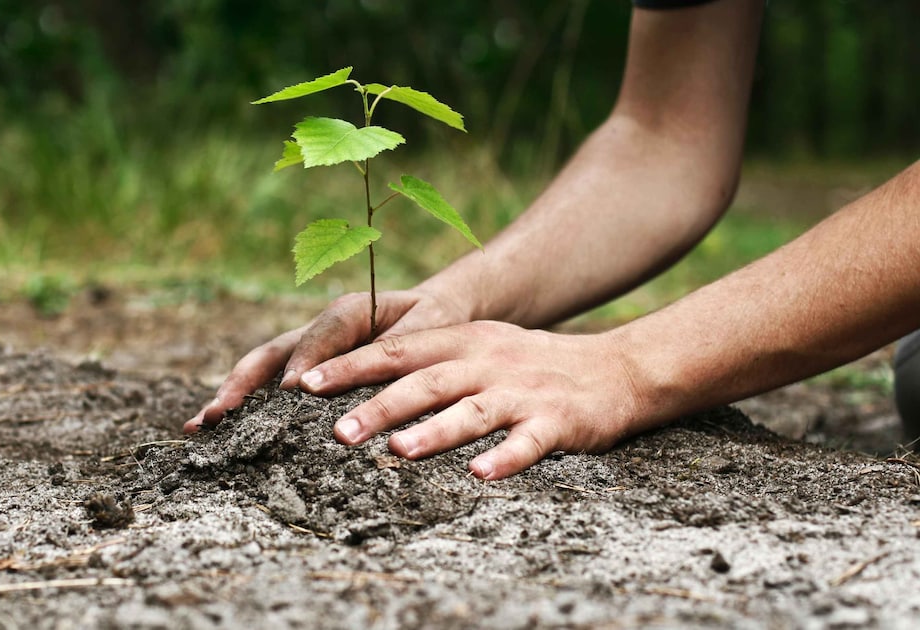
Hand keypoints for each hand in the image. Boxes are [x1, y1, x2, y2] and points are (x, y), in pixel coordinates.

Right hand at [184, 289, 469, 432]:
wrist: (435, 313)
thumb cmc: (435, 321)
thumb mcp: (429, 327)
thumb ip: (400, 345)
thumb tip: (369, 373)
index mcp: (349, 311)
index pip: (320, 336)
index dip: (304, 362)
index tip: (290, 392)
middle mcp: (318, 329)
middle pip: (271, 354)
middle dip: (242, 384)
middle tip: (217, 414)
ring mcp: (306, 350)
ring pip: (261, 370)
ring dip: (231, 396)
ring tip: (199, 426)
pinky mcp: (305, 369)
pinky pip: (269, 385)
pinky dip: (243, 406)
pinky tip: (216, 430)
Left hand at [296, 321, 645, 478]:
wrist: (615, 370)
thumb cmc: (529, 365)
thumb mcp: (478, 348)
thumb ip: (427, 360)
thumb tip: (357, 379)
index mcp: (463, 341)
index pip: (397, 350)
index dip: (351, 366)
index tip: (306, 383)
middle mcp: (487, 362)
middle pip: (426, 382)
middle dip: (379, 406)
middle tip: (337, 431)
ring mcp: (522, 392)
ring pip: (472, 411)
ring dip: (434, 431)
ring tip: (398, 452)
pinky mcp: (557, 421)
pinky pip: (527, 442)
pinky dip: (504, 458)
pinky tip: (480, 475)